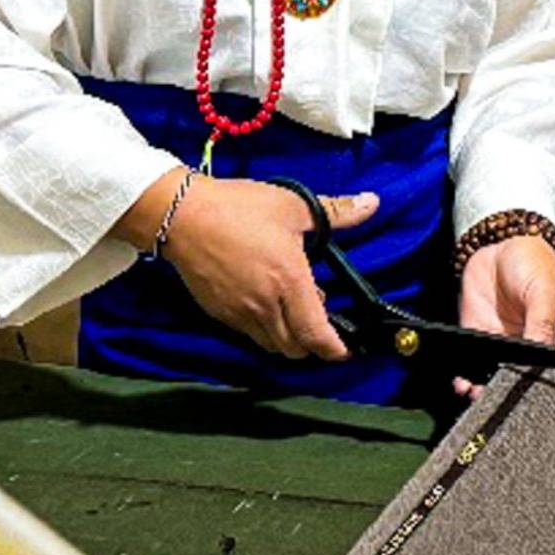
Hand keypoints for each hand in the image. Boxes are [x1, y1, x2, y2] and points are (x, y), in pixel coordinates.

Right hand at [161, 176, 378, 359]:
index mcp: (288, 282)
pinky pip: (248, 333)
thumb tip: (372, 203)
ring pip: (270, 343)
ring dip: (288, 336)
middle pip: (294, 348)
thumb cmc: (241, 208)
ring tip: (293, 304)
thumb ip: (336, 212)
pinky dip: (264, 327)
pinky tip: (265, 299)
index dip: (334, 349)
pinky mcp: (218, 312)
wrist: (182, 216)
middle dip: (312, 342)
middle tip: (320, 315)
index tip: (346, 350)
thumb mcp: (294, 205)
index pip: (315, 333)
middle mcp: (264, 306)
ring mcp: (238, 313)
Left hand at [454, 235, 554, 397]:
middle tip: (502, 398)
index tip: (532, 395)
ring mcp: (506, 346)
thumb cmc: (534, 262)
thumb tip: (540, 360)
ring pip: (498, 378)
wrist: (499, 241)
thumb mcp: (544, 291)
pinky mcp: (482, 340)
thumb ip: (541, 325)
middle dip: (513, 392)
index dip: (546, 386)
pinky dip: (468, 377)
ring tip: (480, 395)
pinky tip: (465, 383)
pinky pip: (475, 366)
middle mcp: (533, 348)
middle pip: (526, 380)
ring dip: (488, 390)